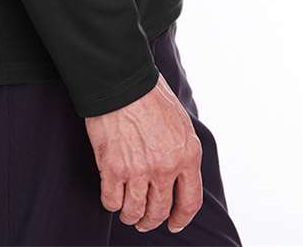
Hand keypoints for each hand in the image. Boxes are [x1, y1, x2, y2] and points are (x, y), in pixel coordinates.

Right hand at [85, 73, 202, 233]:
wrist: (122, 80)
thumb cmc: (150, 94)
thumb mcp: (180, 122)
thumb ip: (182, 150)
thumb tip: (179, 173)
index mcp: (187, 155)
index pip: (190, 201)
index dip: (181, 218)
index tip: (174, 224)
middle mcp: (165, 167)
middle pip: (160, 210)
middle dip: (151, 220)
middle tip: (144, 221)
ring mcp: (139, 170)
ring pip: (135, 212)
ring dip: (131, 216)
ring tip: (127, 213)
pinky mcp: (113, 168)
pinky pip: (112, 201)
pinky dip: (112, 203)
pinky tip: (112, 197)